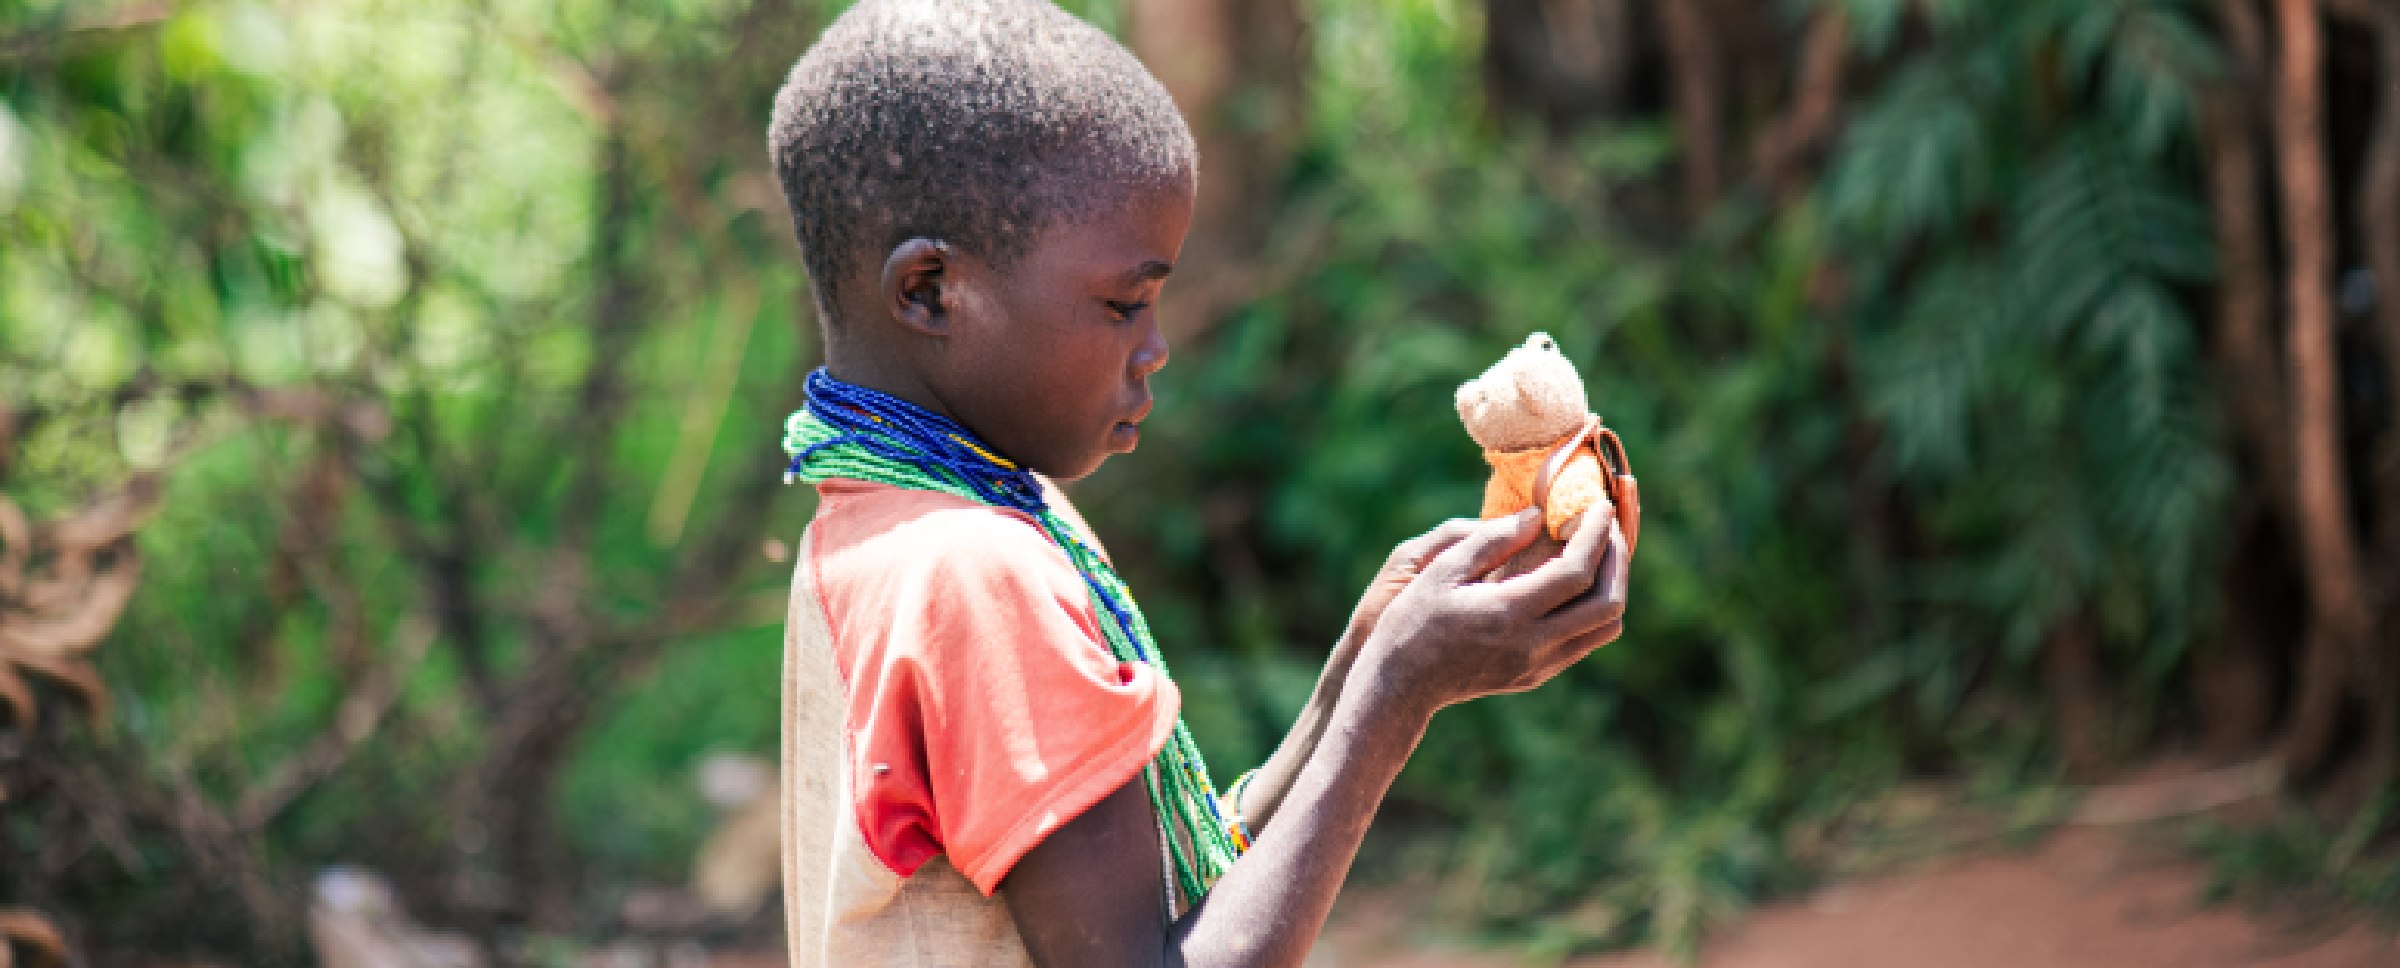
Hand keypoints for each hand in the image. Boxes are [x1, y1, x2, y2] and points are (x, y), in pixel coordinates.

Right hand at [1354, 505, 1627, 714]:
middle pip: (1607, 603)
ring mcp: (1539, 664)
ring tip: (1597, 552)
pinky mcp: (1537, 675)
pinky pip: (1586, 641)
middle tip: (1607, 527)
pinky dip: (1593, 607)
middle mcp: (1533, 643)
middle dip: (1618, 559)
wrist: (1401, 685)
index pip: (1577, 571)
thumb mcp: (1441, 569)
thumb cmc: (1413, 620)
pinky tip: (1574, 582)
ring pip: (1606, 628)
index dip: (1596, 534)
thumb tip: (1537, 516)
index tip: (1600, 506)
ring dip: (1611, 586)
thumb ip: (1492, 540)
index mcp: (1508, 612)